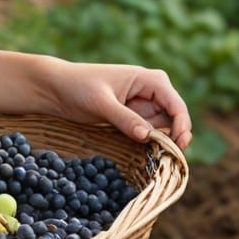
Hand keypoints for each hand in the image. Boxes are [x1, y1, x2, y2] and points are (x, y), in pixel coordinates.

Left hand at [40, 60, 192, 149]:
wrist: (55, 88)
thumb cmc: (77, 87)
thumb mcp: (101, 103)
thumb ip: (125, 118)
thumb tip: (149, 137)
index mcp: (148, 79)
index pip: (176, 105)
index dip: (182, 126)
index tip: (179, 146)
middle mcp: (150, 92)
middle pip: (173, 119)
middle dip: (173, 137)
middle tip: (167, 159)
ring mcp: (142, 106)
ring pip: (162, 129)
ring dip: (161, 143)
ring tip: (155, 157)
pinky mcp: (132, 118)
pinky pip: (148, 133)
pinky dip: (149, 144)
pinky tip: (144, 153)